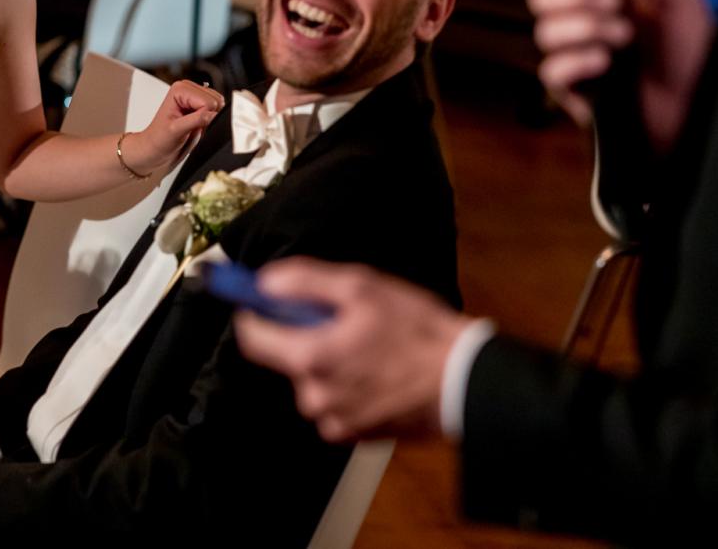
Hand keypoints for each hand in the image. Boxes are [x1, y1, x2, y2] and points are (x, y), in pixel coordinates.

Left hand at [121, 79, 224, 175]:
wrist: (154, 151)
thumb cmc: (158, 140)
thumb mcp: (176, 130)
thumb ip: (196, 120)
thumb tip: (214, 114)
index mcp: (181, 89)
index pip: (208, 101)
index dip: (203, 117)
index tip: (190, 126)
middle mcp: (189, 90)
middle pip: (216, 101)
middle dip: (208, 118)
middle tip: (191, 127)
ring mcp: (196, 98)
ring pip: (220, 107)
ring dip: (210, 121)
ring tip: (193, 127)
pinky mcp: (201, 107)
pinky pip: (218, 113)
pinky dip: (211, 123)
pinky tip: (197, 127)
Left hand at [234, 258, 471, 441]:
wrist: (464, 382)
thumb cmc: (417, 331)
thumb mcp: (362, 287)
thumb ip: (305, 281)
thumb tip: (265, 281)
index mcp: (311, 359)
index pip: (253, 338)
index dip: (254, 313)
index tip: (263, 298)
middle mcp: (314, 397)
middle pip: (288, 358)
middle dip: (307, 336)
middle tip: (345, 319)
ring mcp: (335, 422)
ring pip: (314, 381)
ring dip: (330, 361)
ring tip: (371, 346)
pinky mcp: (355, 437)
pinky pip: (335, 403)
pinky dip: (347, 386)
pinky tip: (378, 372)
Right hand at [527, 0, 712, 152]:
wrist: (701, 112)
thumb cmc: (695, 55)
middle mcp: (583, 20)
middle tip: (614, 1)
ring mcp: (575, 56)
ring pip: (544, 29)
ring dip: (584, 27)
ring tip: (623, 39)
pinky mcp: (572, 91)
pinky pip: (550, 69)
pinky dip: (577, 61)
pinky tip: (606, 64)